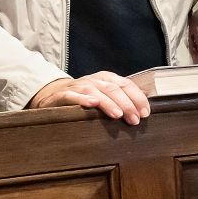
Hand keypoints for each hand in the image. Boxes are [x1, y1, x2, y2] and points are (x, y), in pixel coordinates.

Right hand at [29, 72, 149, 123]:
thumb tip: (143, 113)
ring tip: (118, 115)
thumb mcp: (104, 96)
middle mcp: (94, 80)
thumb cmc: (84, 98)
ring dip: (108, 103)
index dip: (137, 98)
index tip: (145, 113)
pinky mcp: (62, 95)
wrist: (52, 95)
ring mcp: (77, 86)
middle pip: (113, 89)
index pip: (126, 85)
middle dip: (127, 104)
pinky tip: (92, 104)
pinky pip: (73, 95)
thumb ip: (121, 101)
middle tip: (135, 120)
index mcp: (106, 78)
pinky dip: (83, 99)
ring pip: (96, 91)